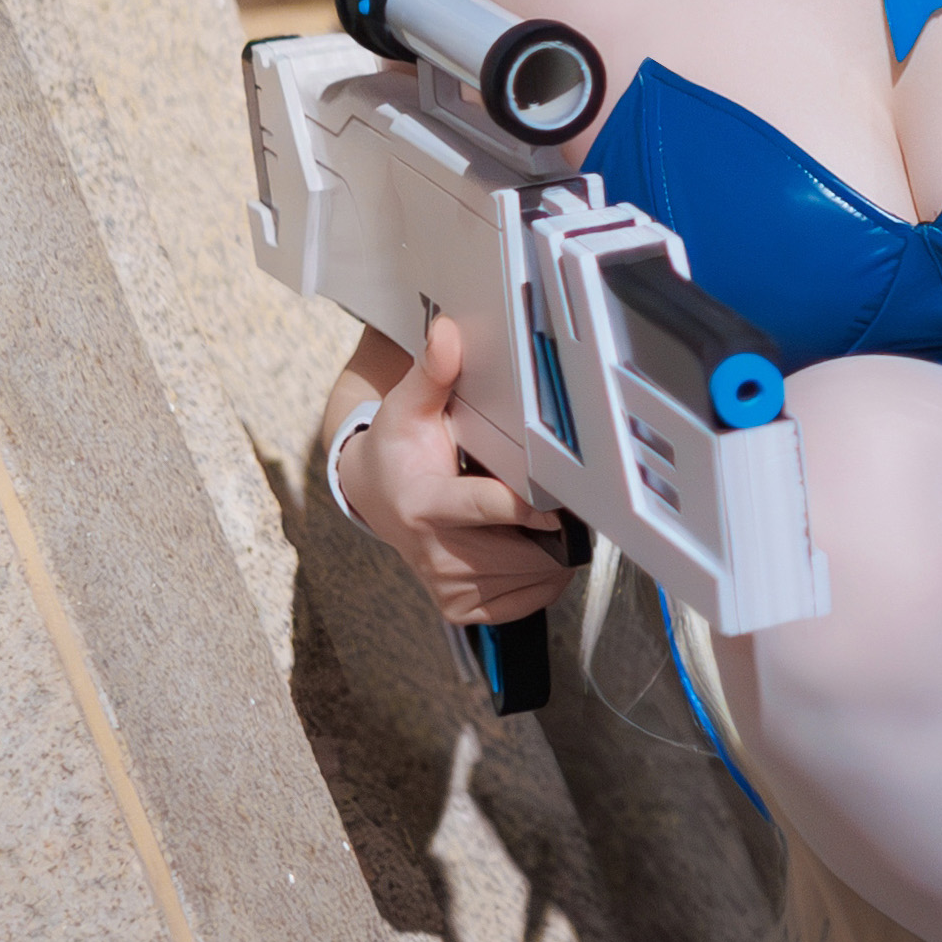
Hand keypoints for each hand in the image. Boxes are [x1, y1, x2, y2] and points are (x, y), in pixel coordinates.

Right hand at [334, 319, 568, 626]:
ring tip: (541, 517)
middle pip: (526, 550)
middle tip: (565, 496)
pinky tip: (529, 545)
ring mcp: (449, 586)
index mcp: (425, 505)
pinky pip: (529, 600)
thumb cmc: (401, 448)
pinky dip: (542, 576)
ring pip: (535, 576)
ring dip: (552, 549)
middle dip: (554, 526)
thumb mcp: (410, 406)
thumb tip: (447, 332)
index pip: (487, 510)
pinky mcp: (461, 609)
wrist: (376, 496)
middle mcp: (435, 553)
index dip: (530, 506)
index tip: (560, 500)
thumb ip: (433, 372)